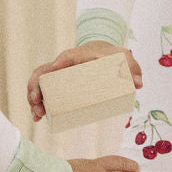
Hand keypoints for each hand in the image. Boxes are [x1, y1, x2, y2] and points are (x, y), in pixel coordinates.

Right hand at [27, 42, 142, 121]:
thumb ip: (133, 68)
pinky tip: (38, 118)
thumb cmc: (112, 56)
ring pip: (39, 83)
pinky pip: (43, 92)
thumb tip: (138, 83)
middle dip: (36, 88)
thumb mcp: (123, 59)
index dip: (59, 63)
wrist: (102, 53)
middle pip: (43, 72)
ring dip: (34, 99)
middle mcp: (63, 64)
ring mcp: (58, 75)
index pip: (66, 56)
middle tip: (38, 104)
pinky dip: (38, 104)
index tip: (54, 71)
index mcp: (77, 55)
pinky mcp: (57, 85)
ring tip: (37, 115)